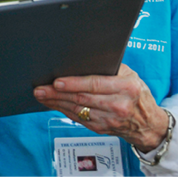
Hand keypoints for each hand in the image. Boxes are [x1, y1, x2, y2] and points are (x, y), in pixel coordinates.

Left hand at [34, 63, 168, 150]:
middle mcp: (118, 105)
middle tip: (40, 88)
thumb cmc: (135, 91)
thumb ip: (107, 68)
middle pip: (82, 98)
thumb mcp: (128, 74)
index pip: (94, 85)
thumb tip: (78, 59)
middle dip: (57, 93)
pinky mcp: (102, 128)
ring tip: (41, 95)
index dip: (73, 84)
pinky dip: (63, 110)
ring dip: (56, 103)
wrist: (148, 123)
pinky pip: (79, 119)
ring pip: (77, 110)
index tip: (56, 82)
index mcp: (126, 88)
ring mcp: (110, 120)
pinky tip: (52, 104)